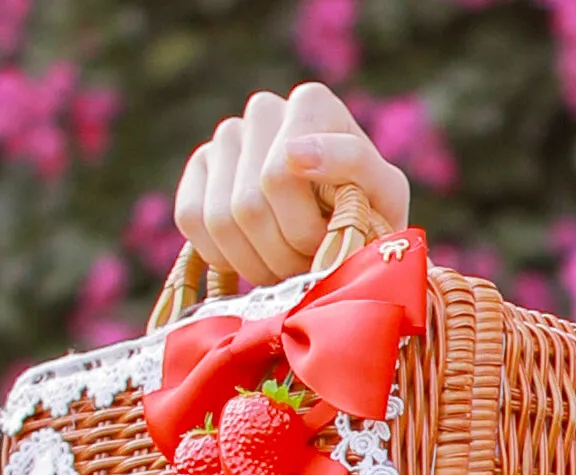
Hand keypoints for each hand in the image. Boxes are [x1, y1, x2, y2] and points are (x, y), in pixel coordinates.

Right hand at [174, 83, 409, 285]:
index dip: (301, 231)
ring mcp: (226, 139)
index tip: (328, 248)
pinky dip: (223, 256)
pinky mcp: (199, 169)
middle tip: (309, 268)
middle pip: (248, 206)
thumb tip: (292, 153)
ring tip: (288, 267)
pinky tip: (255, 259)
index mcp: (311, 104)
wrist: (343, 233)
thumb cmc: (370, 214)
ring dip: (256, 263)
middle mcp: (264, 111)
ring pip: (219, 220)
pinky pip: (191, 219)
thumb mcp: (384, 193)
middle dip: (282, 254)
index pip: (278, 178)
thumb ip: (354, 164)